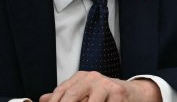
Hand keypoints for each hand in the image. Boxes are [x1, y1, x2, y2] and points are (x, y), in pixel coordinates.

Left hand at [39, 71, 160, 101]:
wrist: (133, 93)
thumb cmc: (104, 96)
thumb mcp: (84, 93)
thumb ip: (64, 96)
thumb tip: (43, 99)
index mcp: (81, 77)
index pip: (60, 92)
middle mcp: (92, 78)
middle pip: (71, 96)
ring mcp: (105, 84)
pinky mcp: (118, 92)